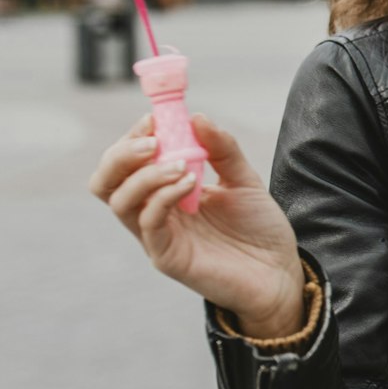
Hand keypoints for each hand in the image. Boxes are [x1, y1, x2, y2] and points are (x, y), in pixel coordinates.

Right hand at [89, 112, 305, 337]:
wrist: (280, 272)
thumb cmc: (259, 228)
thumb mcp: (245, 180)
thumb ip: (223, 150)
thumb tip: (197, 116)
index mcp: (165, 192)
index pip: (128, 162)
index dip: (134, 137)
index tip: (155, 117)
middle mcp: (153, 213)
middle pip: (107, 182)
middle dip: (122, 154)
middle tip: (152, 140)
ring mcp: (157, 236)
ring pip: (119, 201)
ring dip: (145, 174)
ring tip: (182, 163)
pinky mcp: (167, 257)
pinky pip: (148, 223)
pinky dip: (163, 197)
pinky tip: (190, 183)